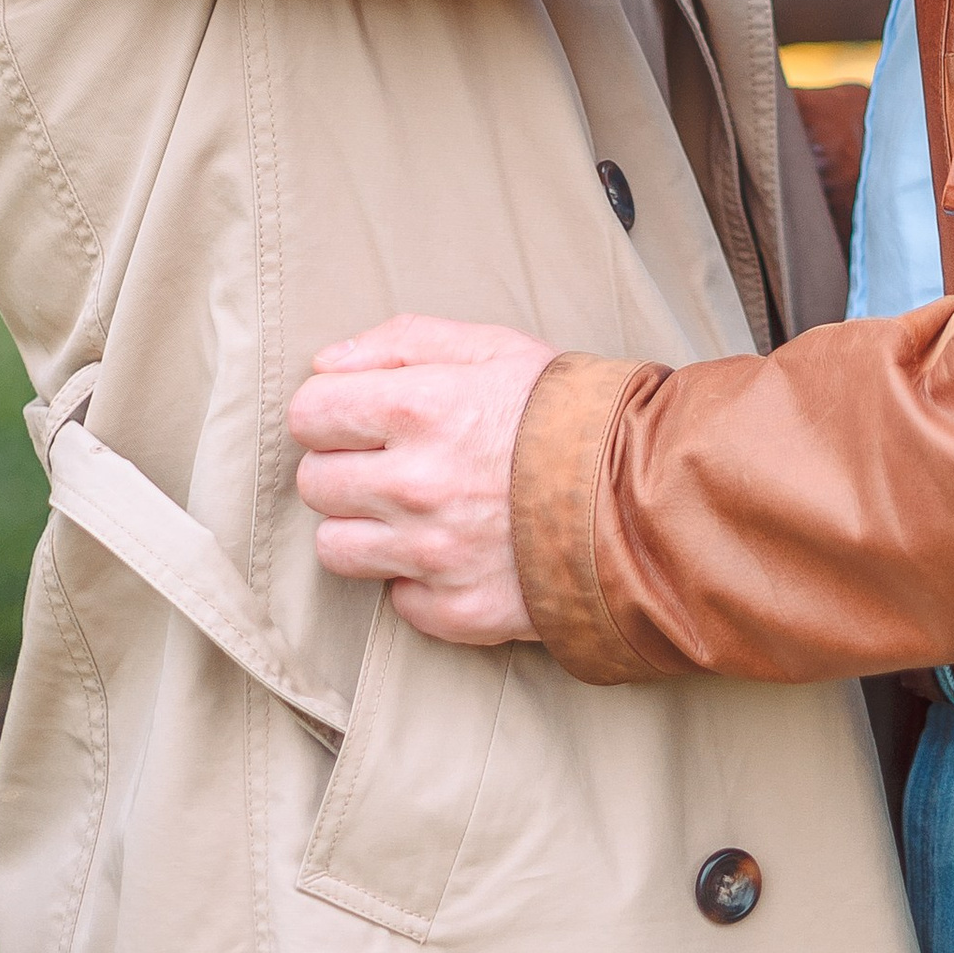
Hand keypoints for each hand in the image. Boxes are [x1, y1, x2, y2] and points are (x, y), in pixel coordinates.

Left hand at [288, 314, 560, 644]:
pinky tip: (453, 552)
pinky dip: (416, 581)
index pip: (308, 413)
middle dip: (343, 468)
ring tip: (413, 511)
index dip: (329, 411)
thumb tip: (326, 363)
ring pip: (336, 549)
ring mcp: (432, 556)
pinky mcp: (457, 611)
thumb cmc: (566, 411)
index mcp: (419, 408)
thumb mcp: (493, 346)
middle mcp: (414, 485)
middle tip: (391, 463)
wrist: (644, 496)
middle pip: (314, 484)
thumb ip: (402, 341)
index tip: (357, 416)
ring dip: (363, 529)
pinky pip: (396, 601)